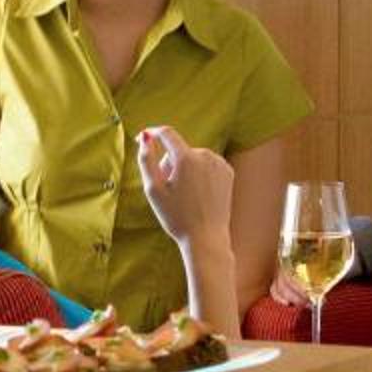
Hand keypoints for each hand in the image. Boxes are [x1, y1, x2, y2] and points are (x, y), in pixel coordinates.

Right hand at [136, 124, 232, 245]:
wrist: (206, 237)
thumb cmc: (176, 216)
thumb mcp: (153, 190)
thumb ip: (146, 160)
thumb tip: (146, 138)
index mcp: (186, 158)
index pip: (167, 134)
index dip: (152, 134)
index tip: (143, 138)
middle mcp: (206, 155)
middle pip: (179, 150)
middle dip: (168, 163)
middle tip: (166, 188)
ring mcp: (219, 163)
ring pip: (193, 158)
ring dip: (184, 169)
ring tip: (183, 195)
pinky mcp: (228, 172)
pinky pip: (207, 165)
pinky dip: (198, 174)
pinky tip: (197, 194)